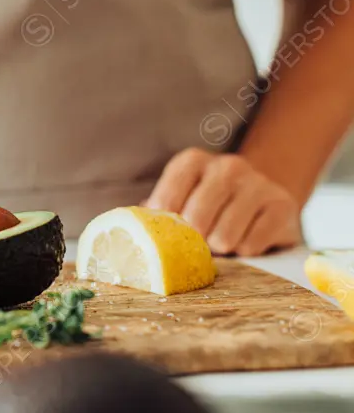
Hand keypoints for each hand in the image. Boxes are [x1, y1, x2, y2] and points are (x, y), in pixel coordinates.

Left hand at [145, 148, 301, 255]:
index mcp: (193, 161)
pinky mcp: (283, 206)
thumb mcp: (182, 198)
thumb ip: (157, 211)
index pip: (166, 198)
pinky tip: (246, 240)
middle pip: (196, 219)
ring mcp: (258, 184)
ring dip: (220, 248)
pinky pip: (252, 244)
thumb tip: (130, 230)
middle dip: (194, 240)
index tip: (167, 235)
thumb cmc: (210, 203)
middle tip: (198, 242)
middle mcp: (226, 166)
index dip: (166, 224)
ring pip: (224, 236)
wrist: (263, 197)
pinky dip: (245, 251)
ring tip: (223, 239)